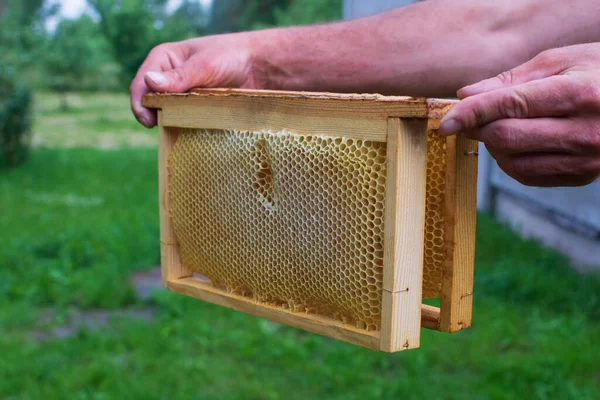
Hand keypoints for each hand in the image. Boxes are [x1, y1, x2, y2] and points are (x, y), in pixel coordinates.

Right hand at [130, 33, 267, 127]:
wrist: (258, 66)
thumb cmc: (231, 56)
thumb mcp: (205, 65)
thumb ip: (179, 76)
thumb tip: (150, 82)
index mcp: (163, 60)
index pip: (141, 83)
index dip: (140, 103)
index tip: (149, 121)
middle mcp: (168, 77)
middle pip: (150, 101)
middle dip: (153, 115)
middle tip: (162, 128)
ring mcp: (181, 93)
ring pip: (166, 113)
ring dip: (169, 122)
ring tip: (178, 130)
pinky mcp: (194, 106)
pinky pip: (183, 119)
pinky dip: (184, 126)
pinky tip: (190, 133)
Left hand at [439, 43, 599, 186]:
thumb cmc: (598, 71)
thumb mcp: (560, 60)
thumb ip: (510, 80)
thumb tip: (466, 95)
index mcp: (579, 94)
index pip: (511, 106)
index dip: (471, 114)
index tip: (445, 121)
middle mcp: (585, 131)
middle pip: (506, 138)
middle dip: (478, 128)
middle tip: (471, 117)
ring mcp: (586, 159)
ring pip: (513, 162)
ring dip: (492, 146)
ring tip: (498, 125)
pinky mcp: (582, 176)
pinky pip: (527, 175)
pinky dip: (509, 160)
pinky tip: (514, 142)